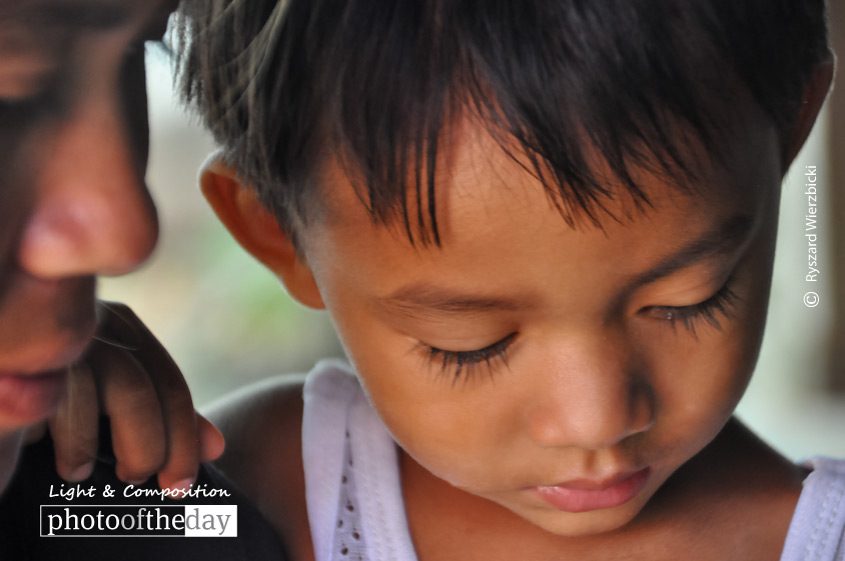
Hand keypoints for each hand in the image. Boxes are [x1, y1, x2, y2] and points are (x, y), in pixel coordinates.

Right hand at [43, 301, 224, 491]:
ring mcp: (63, 332)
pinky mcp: (32, 353)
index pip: (169, 382)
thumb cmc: (41, 405)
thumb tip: (217, 445)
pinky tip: (62, 462)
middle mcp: (94, 322)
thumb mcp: (103, 410)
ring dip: (123, 438)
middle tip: (144, 481)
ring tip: (90, 474)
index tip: (185, 483)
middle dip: (159, 443)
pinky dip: (74, 434)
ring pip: (123, 385)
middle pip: (151, 385)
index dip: (185, 435)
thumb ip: (153, 417)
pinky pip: (70, 392)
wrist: (3, 400)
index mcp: (120, 332)